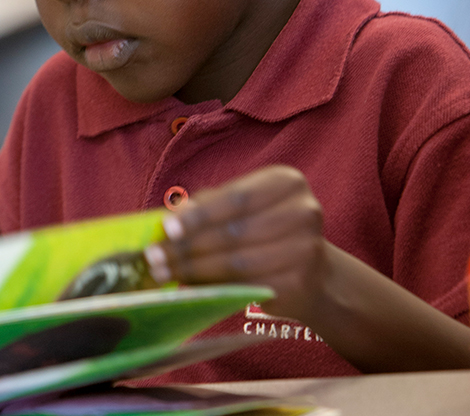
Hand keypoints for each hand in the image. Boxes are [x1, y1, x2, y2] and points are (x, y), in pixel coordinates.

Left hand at [145, 165, 328, 322]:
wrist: (315, 273)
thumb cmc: (266, 230)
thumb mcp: (242, 207)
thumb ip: (208, 206)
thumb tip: (172, 215)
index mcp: (286, 182)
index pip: (236, 198)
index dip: (199, 215)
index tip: (166, 228)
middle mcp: (303, 211)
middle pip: (234, 231)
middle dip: (188, 246)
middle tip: (154, 256)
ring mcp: (307, 250)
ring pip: (238, 262)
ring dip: (194, 269)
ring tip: (164, 272)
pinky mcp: (301, 284)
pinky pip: (247, 286)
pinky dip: (213, 286)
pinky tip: (190, 285)